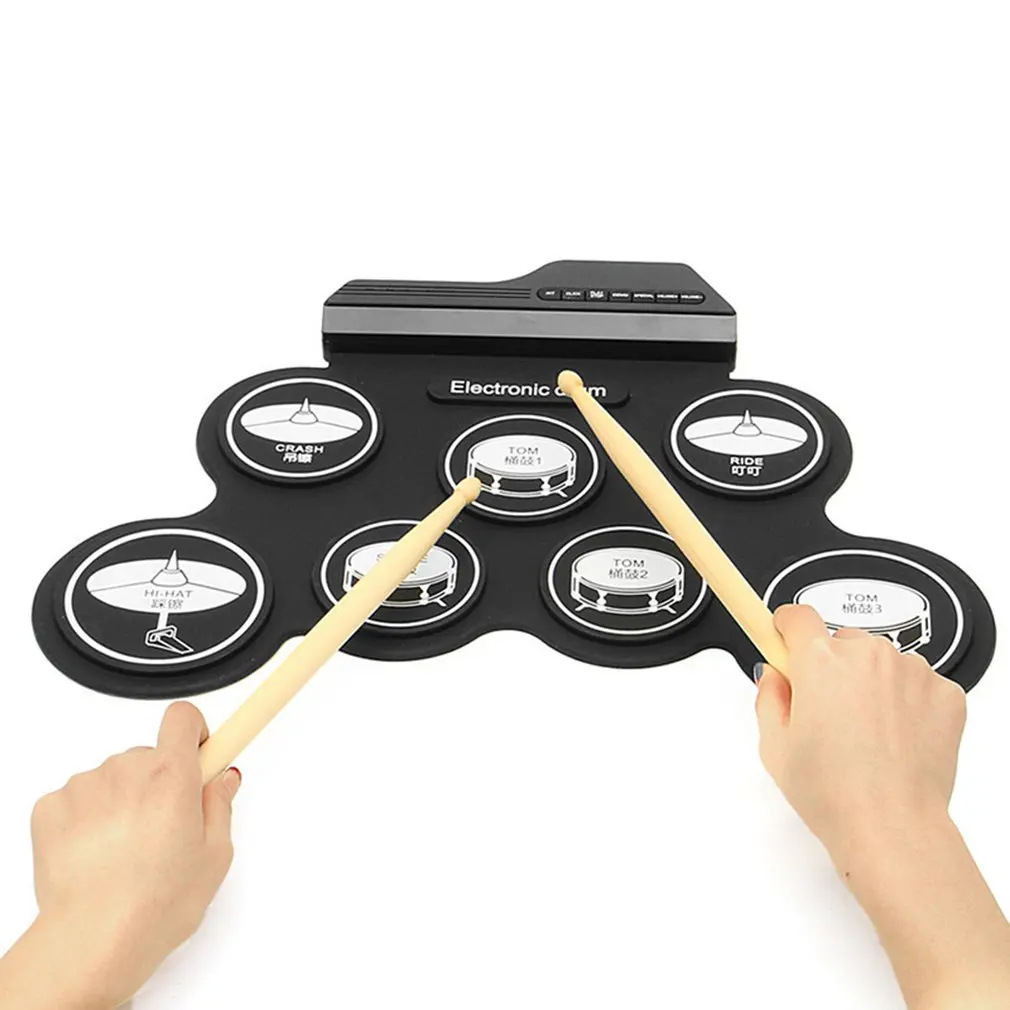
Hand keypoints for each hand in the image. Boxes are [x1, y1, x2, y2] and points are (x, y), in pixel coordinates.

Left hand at [10, 702, 240, 1008]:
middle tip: (164, 827)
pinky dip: (86, 818)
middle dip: (159, 781)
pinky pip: (77, 797)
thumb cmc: (154, 905)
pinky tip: (97, 853)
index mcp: (171, 776)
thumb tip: (222, 780)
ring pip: (112, 777)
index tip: (201, 748)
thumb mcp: (214, 856)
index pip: (184, 717)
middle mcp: (126, 770)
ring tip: (128, 850)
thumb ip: (219, 806)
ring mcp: (85, 787)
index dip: (195, 731)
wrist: (92, 940)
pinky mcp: (51, 807)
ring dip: (122, 800)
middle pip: (149, 755)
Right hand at [755, 605, 1009, 1009]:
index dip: (787, 628)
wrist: (892, 828)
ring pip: (881, 661)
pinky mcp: (945, 693)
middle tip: (827, 712)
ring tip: (866, 734)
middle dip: (832, 666)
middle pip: (841, 641)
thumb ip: (769, 698)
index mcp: (819, 660)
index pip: (797, 616)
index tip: (784, 640)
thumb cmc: (832, 793)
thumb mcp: (774, 746)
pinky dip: (907, 702)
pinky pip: (917, 683)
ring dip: (871, 682)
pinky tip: (896, 738)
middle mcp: (867, 654)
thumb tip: (775, 677)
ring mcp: (912, 671)